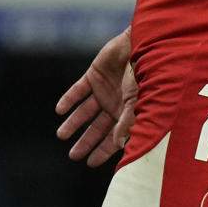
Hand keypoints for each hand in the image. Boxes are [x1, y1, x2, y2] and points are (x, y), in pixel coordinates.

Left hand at [54, 30, 136, 166]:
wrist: (142, 43)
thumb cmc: (148, 72)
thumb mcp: (140, 99)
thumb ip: (128, 120)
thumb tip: (118, 143)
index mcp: (129, 111)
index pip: (114, 136)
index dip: (104, 150)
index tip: (90, 163)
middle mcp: (115, 102)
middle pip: (98, 127)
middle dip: (86, 141)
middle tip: (73, 155)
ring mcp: (104, 89)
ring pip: (85, 111)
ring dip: (73, 122)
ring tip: (61, 134)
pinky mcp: (94, 74)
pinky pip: (78, 90)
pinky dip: (69, 99)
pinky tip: (60, 110)